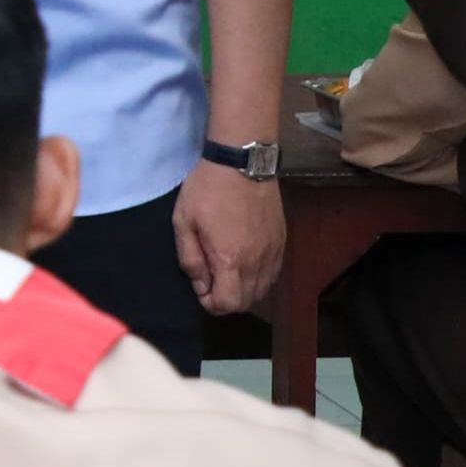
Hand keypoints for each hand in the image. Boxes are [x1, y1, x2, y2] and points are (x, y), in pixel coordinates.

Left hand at [172, 161, 286, 315]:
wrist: (242, 162)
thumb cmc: (207, 190)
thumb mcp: (183, 222)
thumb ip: (190, 258)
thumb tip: (199, 284)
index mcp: (231, 260)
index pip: (228, 304)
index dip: (211, 303)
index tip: (200, 287)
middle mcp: (257, 262)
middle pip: (247, 302)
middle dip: (226, 299)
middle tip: (211, 280)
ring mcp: (273, 252)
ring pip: (263, 289)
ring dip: (243, 289)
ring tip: (226, 271)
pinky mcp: (282, 241)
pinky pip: (273, 272)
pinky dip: (259, 276)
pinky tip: (245, 262)